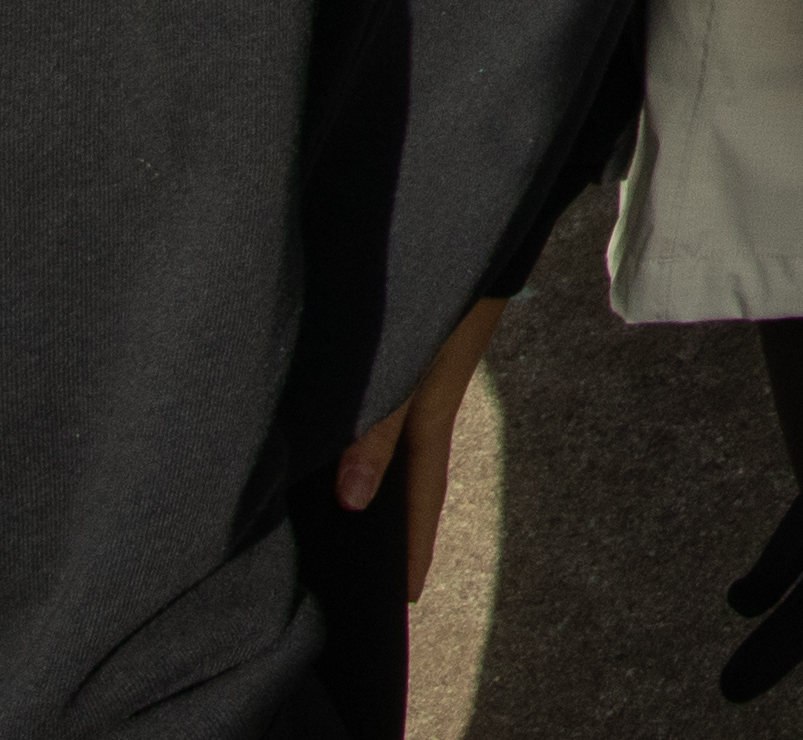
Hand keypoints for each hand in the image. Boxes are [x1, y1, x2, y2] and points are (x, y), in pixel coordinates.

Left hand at [332, 297, 505, 604]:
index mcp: (433, 404)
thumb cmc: (450, 276)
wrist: (473, 206)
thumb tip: (354, 500)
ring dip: (368, 469)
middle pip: (404, 467)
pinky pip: (379, 395)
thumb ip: (380, 421)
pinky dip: (360, 425)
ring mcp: (415, 361)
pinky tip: (330, 427)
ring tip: (333, 511)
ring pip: (387, 429)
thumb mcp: (415, 355)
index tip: (407, 596)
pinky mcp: (403, 333)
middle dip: (388, 517)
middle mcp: (424, 390)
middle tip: (359, 568)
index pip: (422, 491)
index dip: (415, 544)